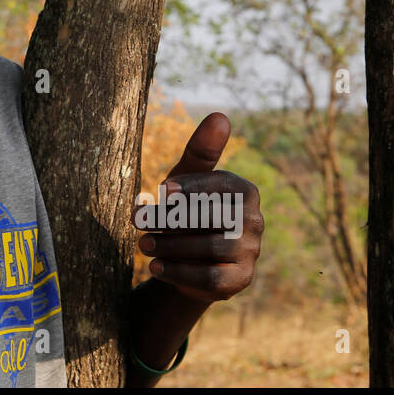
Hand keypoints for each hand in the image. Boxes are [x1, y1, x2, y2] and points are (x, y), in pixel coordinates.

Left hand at [135, 112, 262, 303]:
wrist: (188, 259)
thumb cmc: (186, 209)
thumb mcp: (187, 179)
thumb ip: (201, 151)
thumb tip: (220, 115)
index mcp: (245, 190)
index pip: (218, 185)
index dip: (190, 187)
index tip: (162, 191)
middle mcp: (255, 221)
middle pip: (212, 218)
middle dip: (171, 219)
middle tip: (138, 223)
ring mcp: (252, 252)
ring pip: (209, 248)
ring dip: (171, 246)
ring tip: (142, 245)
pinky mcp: (241, 279)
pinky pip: (211, 278)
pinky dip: (180, 272)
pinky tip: (155, 267)